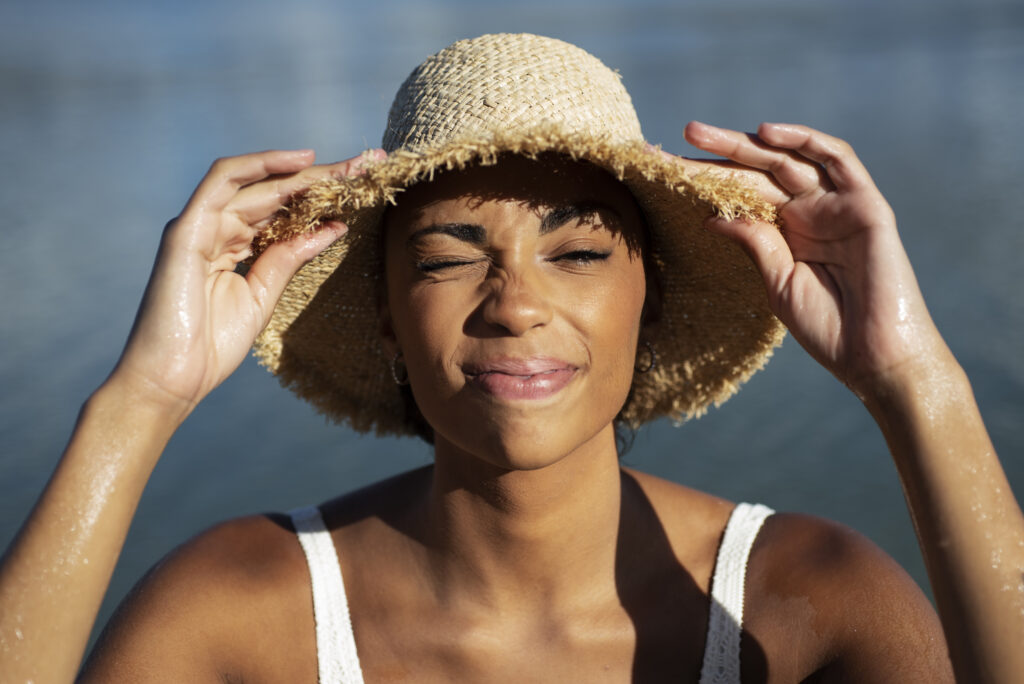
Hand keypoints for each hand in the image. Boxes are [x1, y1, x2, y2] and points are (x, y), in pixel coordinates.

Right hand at [111, 149, 381, 417]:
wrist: (172, 378)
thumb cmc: (211, 346)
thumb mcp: (263, 294)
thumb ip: (290, 257)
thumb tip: (334, 226)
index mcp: (234, 244)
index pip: (283, 209)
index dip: (323, 195)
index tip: (365, 184)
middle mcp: (217, 228)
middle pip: (275, 191)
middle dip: (324, 176)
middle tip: (369, 163)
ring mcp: (200, 226)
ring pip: (255, 183)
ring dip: (302, 170)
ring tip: (345, 166)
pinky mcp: (186, 230)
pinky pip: (221, 183)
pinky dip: (259, 166)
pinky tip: (298, 161)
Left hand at [674, 122, 951, 395]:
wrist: (874, 356)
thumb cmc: (828, 327)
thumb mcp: (778, 282)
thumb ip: (754, 242)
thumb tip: (711, 216)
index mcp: (788, 232)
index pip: (743, 194)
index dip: (708, 179)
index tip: (667, 168)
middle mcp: (812, 212)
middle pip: (761, 170)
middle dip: (721, 151)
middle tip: (685, 132)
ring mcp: (839, 205)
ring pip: (791, 158)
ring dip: (750, 141)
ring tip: (703, 133)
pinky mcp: (867, 204)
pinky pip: (838, 160)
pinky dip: (806, 141)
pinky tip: (767, 133)